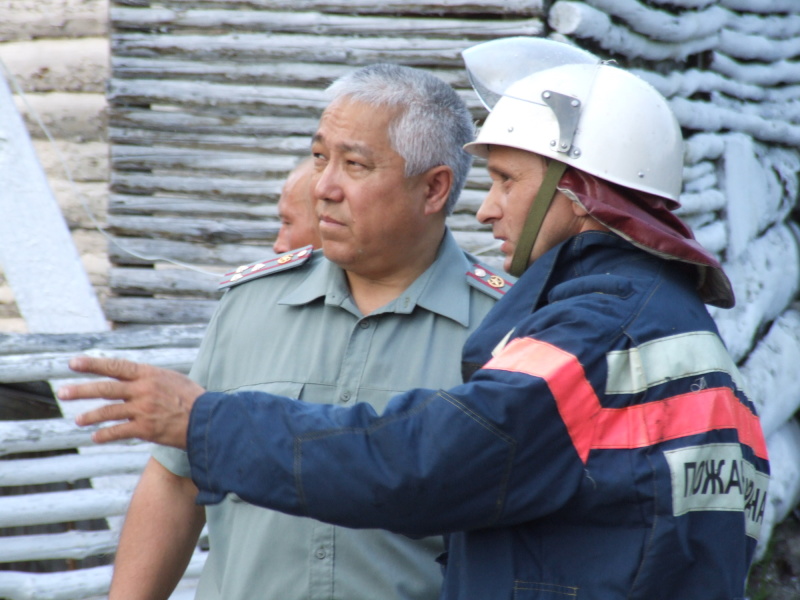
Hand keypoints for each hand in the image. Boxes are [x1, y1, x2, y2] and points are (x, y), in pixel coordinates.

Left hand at [57, 356, 205, 447]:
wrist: (207, 420)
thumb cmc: (192, 398)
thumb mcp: (172, 379)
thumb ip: (150, 378)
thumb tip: (132, 376)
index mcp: (149, 374)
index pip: (116, 367)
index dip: (93, 364)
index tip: (73, 363)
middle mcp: (143, 390)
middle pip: (106, 388)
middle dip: (81, 390)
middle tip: (62, 391)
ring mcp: (143, 410)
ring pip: (108, 411)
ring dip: (90, 415)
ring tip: (78, 419)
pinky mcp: (145, 429)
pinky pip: (118, 431)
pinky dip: (105, 434)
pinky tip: (95, 437)